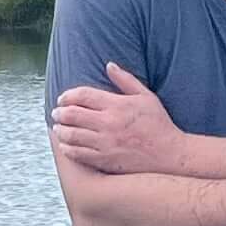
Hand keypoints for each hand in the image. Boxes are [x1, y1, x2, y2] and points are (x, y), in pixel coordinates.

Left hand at [51, 62, 187, 178]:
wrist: (169, 155)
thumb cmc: (158, 124)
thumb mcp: (146, 97)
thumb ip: (125, 80)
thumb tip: (109, 65)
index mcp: (117, 105)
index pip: (83, 96)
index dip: (68, 96)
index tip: (62, 99)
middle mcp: (108, 124)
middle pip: (73, 115)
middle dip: (59, 113)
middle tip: (56, 113)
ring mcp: (105, 144)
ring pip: (72, 135)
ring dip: (60, 130)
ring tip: (58, 128)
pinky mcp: (105, 160)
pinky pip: (78, 154)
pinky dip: (67, 148)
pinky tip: (65, 145)